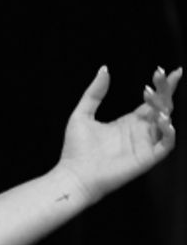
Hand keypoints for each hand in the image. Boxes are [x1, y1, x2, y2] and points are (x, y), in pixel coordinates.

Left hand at [59, 65, 179, 202]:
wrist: (74, 175)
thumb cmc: (76, 149)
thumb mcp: (83, 114)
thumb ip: (94, 93)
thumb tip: (105, 69)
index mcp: (129, 122)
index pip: (152, 101)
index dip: (161, 86)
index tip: (167, 70)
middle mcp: (140, 132)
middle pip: (162, 107)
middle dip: (165, 90)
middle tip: (162, 74)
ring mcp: (146, 145)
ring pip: (167, 122)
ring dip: (164, 107)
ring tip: (151, 95)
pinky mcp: (148, 158)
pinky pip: (167, 143)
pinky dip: (169, 131)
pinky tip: (162, 119)